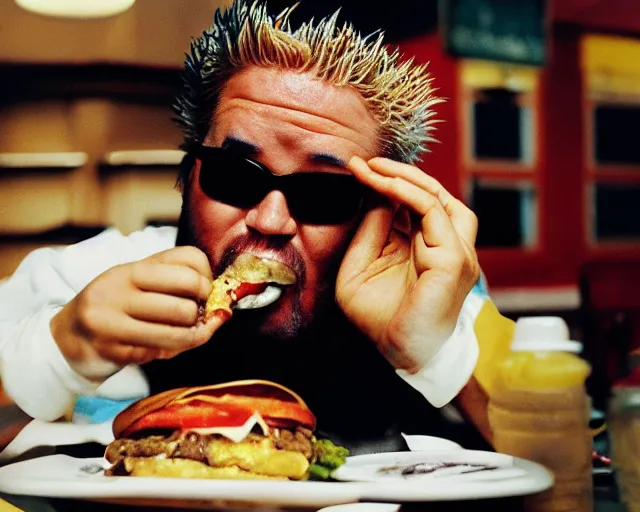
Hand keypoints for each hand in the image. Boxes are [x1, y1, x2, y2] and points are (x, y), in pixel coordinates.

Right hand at [51, 246, 224, 379]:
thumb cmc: (116, 306)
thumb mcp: (141, 284)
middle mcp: (120, 289)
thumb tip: (221, 307)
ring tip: (187, 334)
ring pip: (177, 332)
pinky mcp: (112, 349)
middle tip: (197, 317)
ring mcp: (112, 320)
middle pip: (186, 300)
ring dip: (192, 337)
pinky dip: (168, 352)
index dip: (207, 279)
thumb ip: (178, 284)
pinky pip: (159, 353)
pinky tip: (160, 347)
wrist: (69, 335)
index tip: (204, 292)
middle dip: (202, 313)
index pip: (190, 260)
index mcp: (133, 268)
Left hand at [336, 157, 479, 372]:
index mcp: (424, 248)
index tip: (356, 168)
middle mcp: (445, 246)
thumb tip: (375, 195)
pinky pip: (433, 213)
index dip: (387, 184)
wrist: (400, 354)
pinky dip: (408, 194)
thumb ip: (370, 232)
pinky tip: (383, 186)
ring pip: (439, 198)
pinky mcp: (455, 259)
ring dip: (407, 178)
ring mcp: (456, 251)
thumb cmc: (380, 319)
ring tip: (378, 168)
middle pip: (431, 196)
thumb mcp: (360, 267)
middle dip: (398, 174)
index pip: (413, 205)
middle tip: (366, 163)